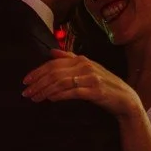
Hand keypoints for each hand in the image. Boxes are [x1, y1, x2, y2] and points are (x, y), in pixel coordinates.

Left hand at [22, 49, 142, 118]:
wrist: (124, 98)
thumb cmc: (104, 84)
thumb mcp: (88, 68)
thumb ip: (70, 58)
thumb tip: (51, 51)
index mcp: (81, 59)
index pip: (53, 63)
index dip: (38, 72)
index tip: (26, 81)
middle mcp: (85, 65)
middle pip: (54, 72)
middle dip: (38, 83)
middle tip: (26, 92)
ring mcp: (90, 78)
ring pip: (61, 82)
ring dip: (45, 91)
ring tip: (35, 98)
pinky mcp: (95, 91)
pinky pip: (73, 92)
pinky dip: (60, 95)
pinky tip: (51, 99)